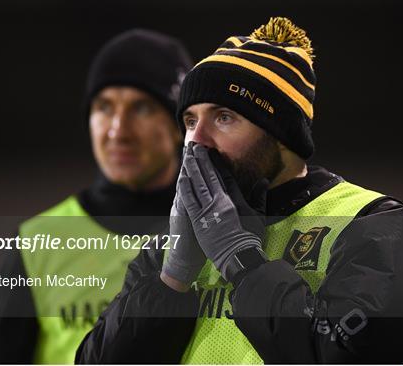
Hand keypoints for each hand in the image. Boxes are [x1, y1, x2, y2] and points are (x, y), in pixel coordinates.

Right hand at [161, 146, 206, 288]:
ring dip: (188, 167)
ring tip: (189, 152)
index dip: (203, 164)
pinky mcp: (182, 217)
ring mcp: (184, 208)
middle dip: (194, 159)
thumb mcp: (204, 222)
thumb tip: (221, 198)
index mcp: (196, 203)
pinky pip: (183, 200)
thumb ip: (211, 208)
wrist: (184, 259)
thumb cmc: (198, 243)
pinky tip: (184, 177)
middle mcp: (189, 202)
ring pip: (186, 184)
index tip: (205, 149)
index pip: (201, 178)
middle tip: (195, 142)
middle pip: (192, 176)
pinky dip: (183, 188)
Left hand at [178, 143, 268, 279]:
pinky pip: (190, 200)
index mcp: (234, 199)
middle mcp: (220, 201)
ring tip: (188, 154)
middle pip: (209, 176)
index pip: (224, 176)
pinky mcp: (199, 220)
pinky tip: (182, 176)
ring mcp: (208, 210)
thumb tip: (264, 180)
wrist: (239, 256)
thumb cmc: (250, 238)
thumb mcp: (259, 216)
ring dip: (192, 168)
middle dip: (202, 159)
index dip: (217, 162)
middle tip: (196, 145)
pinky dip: (185, 188)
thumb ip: (260, 197)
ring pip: (198, 184)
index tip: (212, 151)